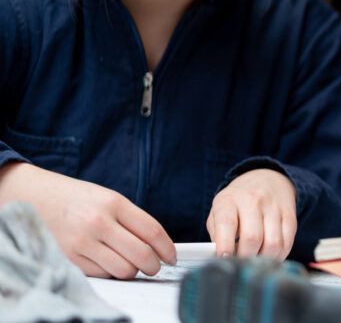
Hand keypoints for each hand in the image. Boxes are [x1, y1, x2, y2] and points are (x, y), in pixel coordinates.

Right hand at [0, 162, 175, 277]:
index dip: (167, 248)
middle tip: (155, 267)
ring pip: (123, 270)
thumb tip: (159, 246)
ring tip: (130, 264)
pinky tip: (107, 262)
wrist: (37, 198)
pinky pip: (102, 275)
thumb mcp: (109, 199)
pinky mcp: (69, 258)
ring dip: (132, 271)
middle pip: (141, 255)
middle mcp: (98, 222)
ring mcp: (82, 242)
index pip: (152, 231)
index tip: (171, 257)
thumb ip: (133, 220)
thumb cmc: (79, 200)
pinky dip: (110, 272)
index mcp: (114, 203)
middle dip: (154, 266)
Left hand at [207, 168, 295, 258]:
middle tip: (240, 263)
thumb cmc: (236, 203)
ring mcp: (274, 208)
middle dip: (245, 257)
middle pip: (252, 237)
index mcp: (229, 200)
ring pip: (273, 244)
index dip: (225, 245)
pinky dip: (278, 256)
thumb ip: (216, 234)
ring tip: (255, 260)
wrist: (266, 179)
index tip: (224, 258)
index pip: (227, 223)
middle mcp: (253, 201)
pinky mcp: (290, 216)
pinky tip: (269, 255)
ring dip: (263, 259)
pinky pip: (287, 243)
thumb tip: (221, 259)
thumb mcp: (218, 211)